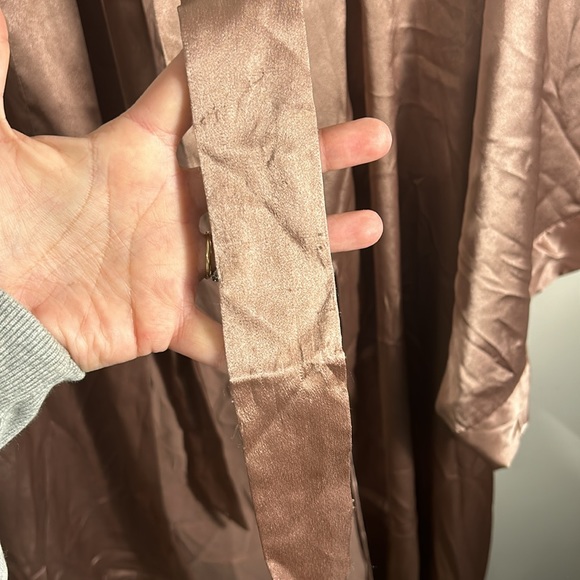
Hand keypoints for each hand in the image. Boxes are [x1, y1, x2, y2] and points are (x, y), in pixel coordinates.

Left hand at [0, 9, 390, 371]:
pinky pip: (223, 332)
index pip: (191, 104)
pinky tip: (310, 329)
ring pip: (258, 252)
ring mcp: (175, 266)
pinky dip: (260, 337)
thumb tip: (1, 12)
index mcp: (135, 159)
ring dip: (315, 243)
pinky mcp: (168, 319)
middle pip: (255, 176)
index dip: (232, 78)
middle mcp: (169, 209)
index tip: (282, 57)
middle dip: (315, 156)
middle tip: (372, 138)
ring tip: (369, 225)